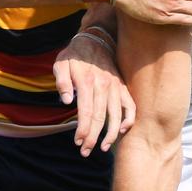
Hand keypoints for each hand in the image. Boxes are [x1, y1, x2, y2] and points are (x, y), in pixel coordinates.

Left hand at [53, 32, 135, 154]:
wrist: (96, 38)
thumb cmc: (75, 55)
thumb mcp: (61, 63)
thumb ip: (62, 82)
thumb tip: (66, 101)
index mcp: (87, 82)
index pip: (86, 112)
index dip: (83, 129)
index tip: (78, 142)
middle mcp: (103, 86)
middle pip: (100, 118)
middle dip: (93, 137)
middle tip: (85, 152)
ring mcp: (115, 87)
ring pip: (116, 115)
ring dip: (111, 134)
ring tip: (103, 148)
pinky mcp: (122, 87)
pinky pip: (130, 105)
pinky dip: (129, 119)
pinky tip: (123, 131)